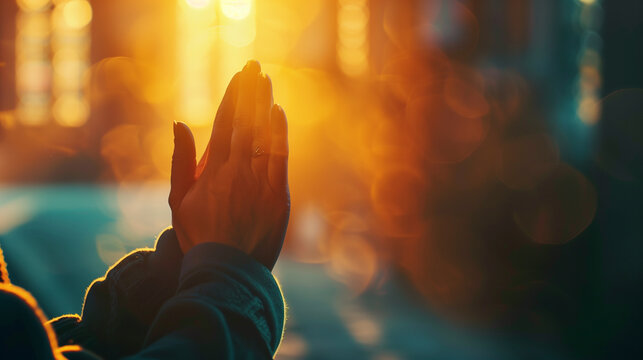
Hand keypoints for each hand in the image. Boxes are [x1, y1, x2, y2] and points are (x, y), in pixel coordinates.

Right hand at [168, 60, 289, 269]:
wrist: (225, 269)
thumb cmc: (198, 235)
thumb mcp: (177, 200)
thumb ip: (180, 160)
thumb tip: (180, 122)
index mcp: (211, 170)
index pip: (223, 124)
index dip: (232, 98)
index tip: (238, 77)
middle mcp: (235, 170)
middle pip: (244, 122)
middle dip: (249, 92)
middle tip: (255, 66)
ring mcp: (258, 182)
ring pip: (262, 135)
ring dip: (264, 104)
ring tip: (265, 80)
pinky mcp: (278, 195)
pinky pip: (279, 158)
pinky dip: (279, 134)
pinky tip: (278, 112)